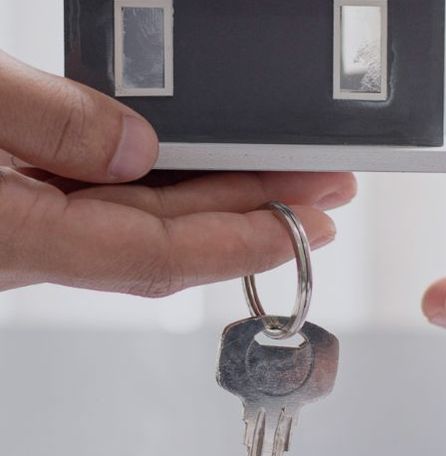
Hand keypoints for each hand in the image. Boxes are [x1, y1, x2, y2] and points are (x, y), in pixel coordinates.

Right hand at [0, 51, 355, 294]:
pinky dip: (167, 184)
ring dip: (221, 199)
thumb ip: (44, 121)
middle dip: (259, 215)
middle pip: (170, 239)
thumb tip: (136, 146)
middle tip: (325, 189)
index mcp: (16, 236)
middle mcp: (28, 246)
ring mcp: (26, 225)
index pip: (159, 254)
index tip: (308, 229)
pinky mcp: (20, 202)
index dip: (244, 244)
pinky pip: (111, 199)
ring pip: (145, 220)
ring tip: (287, 176)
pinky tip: (205, 167)